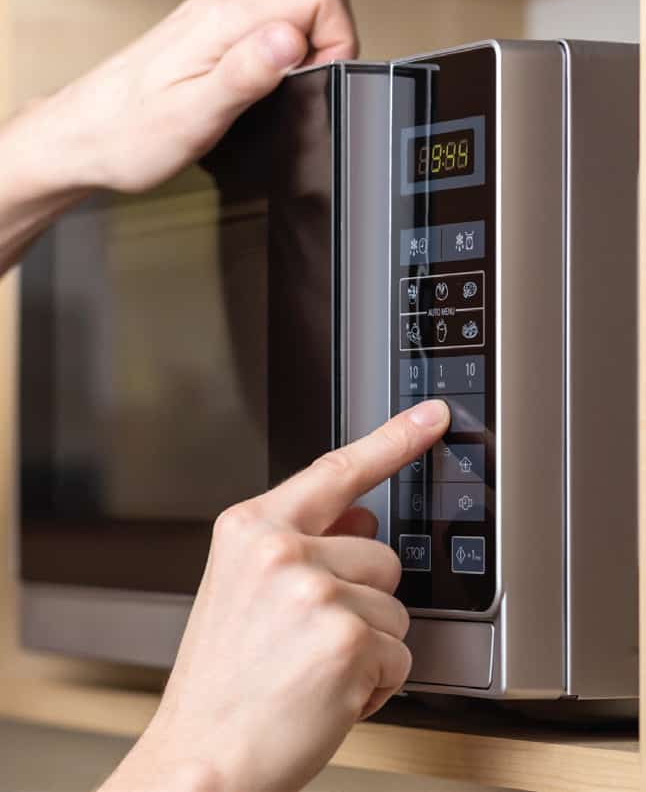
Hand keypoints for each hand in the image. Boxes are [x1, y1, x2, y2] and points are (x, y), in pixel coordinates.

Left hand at [24, 0, 357, 194]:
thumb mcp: (194, 117)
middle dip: (333, 38)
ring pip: (296, 2)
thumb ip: (245, 75)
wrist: (82, 137)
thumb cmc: (129, 136)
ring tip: (288, 89)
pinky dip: (287, 50)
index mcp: (223, 19)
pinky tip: (267, 84)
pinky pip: (271, 20)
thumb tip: (290, 40)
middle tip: (310, 85)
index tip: (319, 80)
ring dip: (311, 43)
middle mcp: (222, 4)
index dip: (338, 38)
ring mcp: (217, 15)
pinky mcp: (212, 31)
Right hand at [101, 399, 449, 791]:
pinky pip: (400, 658)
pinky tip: (326, 694)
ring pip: (396, 609)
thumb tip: (364, 521)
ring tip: (312, 668)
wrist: (201, 759)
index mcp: (251, 529)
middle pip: (383, 554)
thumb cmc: (222, 682)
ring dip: (369, 646)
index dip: (394, 439)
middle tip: (310, 638)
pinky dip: (375, 685)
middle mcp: (281, 550)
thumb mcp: (242, 590)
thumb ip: (304, 544)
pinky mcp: (349, 641)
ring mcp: (316, 592)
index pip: (336, 470)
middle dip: (364, 599)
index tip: (432, 417)